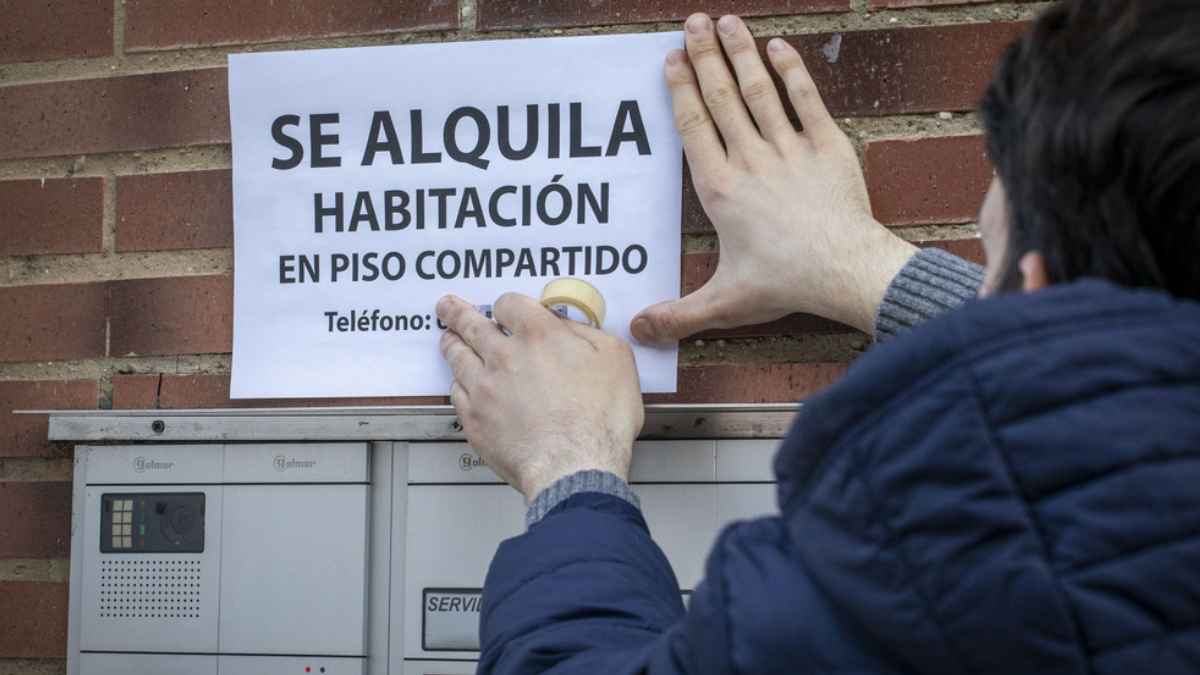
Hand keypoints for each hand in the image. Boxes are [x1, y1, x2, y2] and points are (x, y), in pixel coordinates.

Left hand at [436, 293, 643, 501]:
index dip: (506, 305)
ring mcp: (485, 388)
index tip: (504, 309)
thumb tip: (570, 328)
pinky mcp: (475, 419)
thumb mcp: (615, 359)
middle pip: (471, 325)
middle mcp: (505, 356)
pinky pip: (456, 393)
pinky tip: (458, 382)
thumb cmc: (599, 420)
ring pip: (457, 357)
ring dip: (451, 343)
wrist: (575, 466)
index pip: (510, 304)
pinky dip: (456, 383)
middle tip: (448, 307)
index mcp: (540, 335)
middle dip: (457, 313)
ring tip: (447, 338)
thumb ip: (588, 334)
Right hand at [631, 14, 916, 342]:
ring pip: (760, 91)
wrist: (845, 271)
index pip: (695, 127)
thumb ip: (679, 314)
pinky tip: (778, 47)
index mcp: (721, 189)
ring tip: (726, 22)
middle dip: (704, 57)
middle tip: (692, 23)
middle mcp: (751, 160)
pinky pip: (806, 100)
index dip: (681, 90)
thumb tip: (636, 331)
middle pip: (723, 98)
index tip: (670, 60)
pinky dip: (792, 71)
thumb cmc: (786, 283)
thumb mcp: (724, 302)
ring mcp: (790, 149)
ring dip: (741, 53)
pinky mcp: (827, 147)